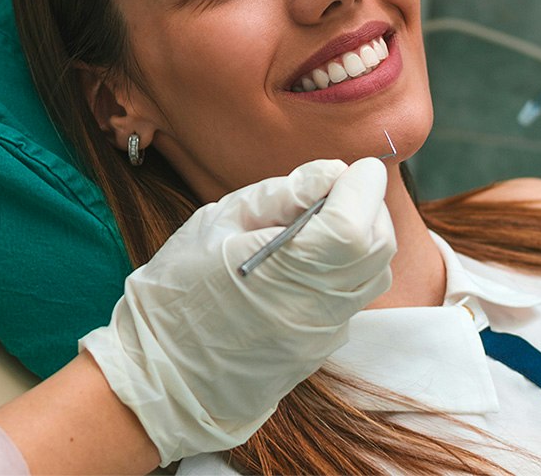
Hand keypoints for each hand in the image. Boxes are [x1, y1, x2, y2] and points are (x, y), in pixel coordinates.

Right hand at [78, 157, 394, 464]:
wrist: (162, 373)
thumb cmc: (178, 289)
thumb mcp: (218, 222)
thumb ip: (280, 195)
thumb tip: (332, 172)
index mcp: (282, 272)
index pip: (353, 225)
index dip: (362, 187)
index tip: (353, 167)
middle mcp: (314, 309)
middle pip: (377, 247)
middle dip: (367, 205)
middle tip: (334, 188)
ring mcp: (322, 335)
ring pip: (375, 273)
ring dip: (363, 236)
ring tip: (321, 220)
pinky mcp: (321, 348)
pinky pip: (354, 296)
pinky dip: (348, 265)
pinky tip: (309, 257)